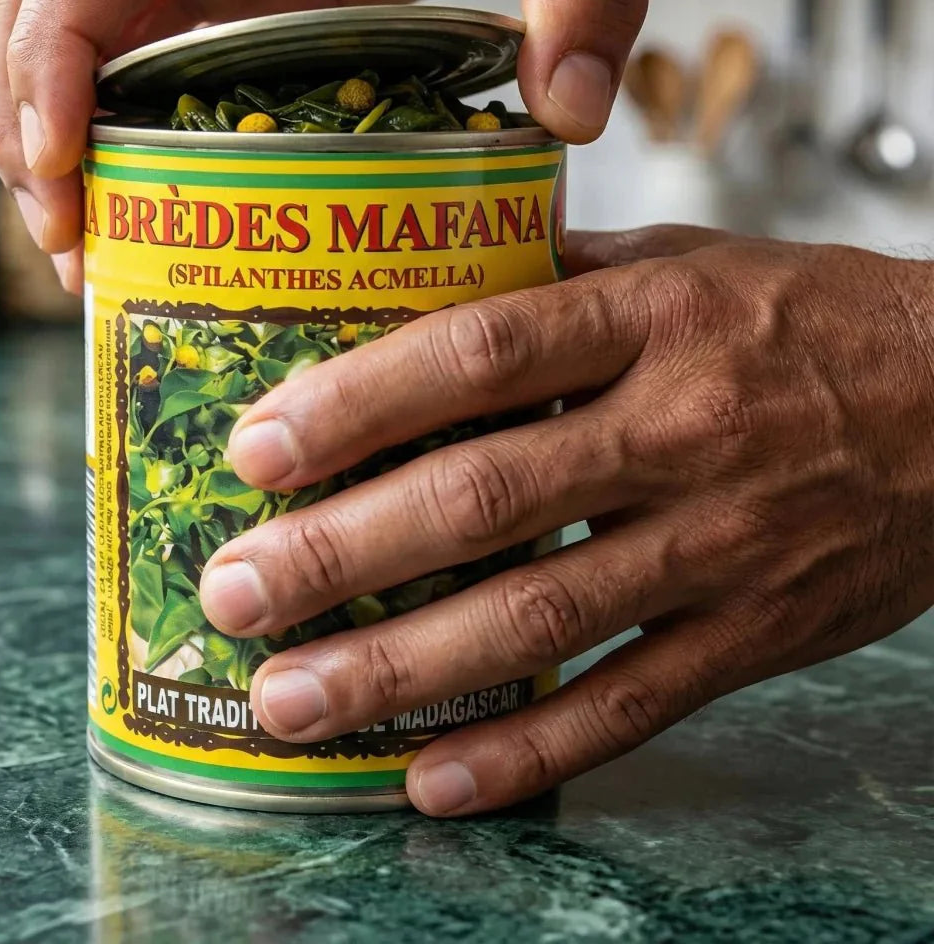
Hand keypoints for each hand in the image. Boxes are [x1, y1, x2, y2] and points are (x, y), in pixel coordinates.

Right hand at [0, 0, 662, 285]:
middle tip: (70, 238)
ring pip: (60, 20)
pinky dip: (103, 121)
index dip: (54, 53)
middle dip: (26, 116)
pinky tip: (134, 194)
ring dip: (46, 126)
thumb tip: (571, 115)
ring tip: (82, 237)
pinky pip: (126, 42)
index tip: (59, 158)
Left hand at [198, 226, 933, 814]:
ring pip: (542, 616)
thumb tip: (422, 281)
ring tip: (287, 701)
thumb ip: (556, 275)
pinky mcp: (757, 634)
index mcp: (652, 318)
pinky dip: (527, 751)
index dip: (360, 403)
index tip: (258, 449)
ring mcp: (721, 544)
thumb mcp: (689, 262)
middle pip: (485, 498)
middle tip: (231, 592)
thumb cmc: (810, 319)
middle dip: (342, 553)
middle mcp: (678, 430)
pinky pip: (630, 704)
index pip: (480, 354)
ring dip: (401, 668)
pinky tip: (430, 780)